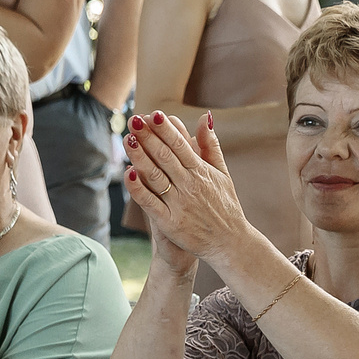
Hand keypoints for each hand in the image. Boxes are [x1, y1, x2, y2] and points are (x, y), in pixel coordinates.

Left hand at [124, 110, 257, 271]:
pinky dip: (139, 189)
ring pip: (155, 176)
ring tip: (128, 140)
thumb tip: (204, 118)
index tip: (153, 114)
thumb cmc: (226, 207)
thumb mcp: (222, 173)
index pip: (180, 144)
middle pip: (165, 156)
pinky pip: (151, 203)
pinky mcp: (170, 223)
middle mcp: (190, 185)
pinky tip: (128, 174)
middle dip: (149, 136)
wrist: (230, 244)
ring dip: (140, 156)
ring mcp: (179, 204)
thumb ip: (211, 146)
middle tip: (134, 120)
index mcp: (201, 172)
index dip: (165, 129)